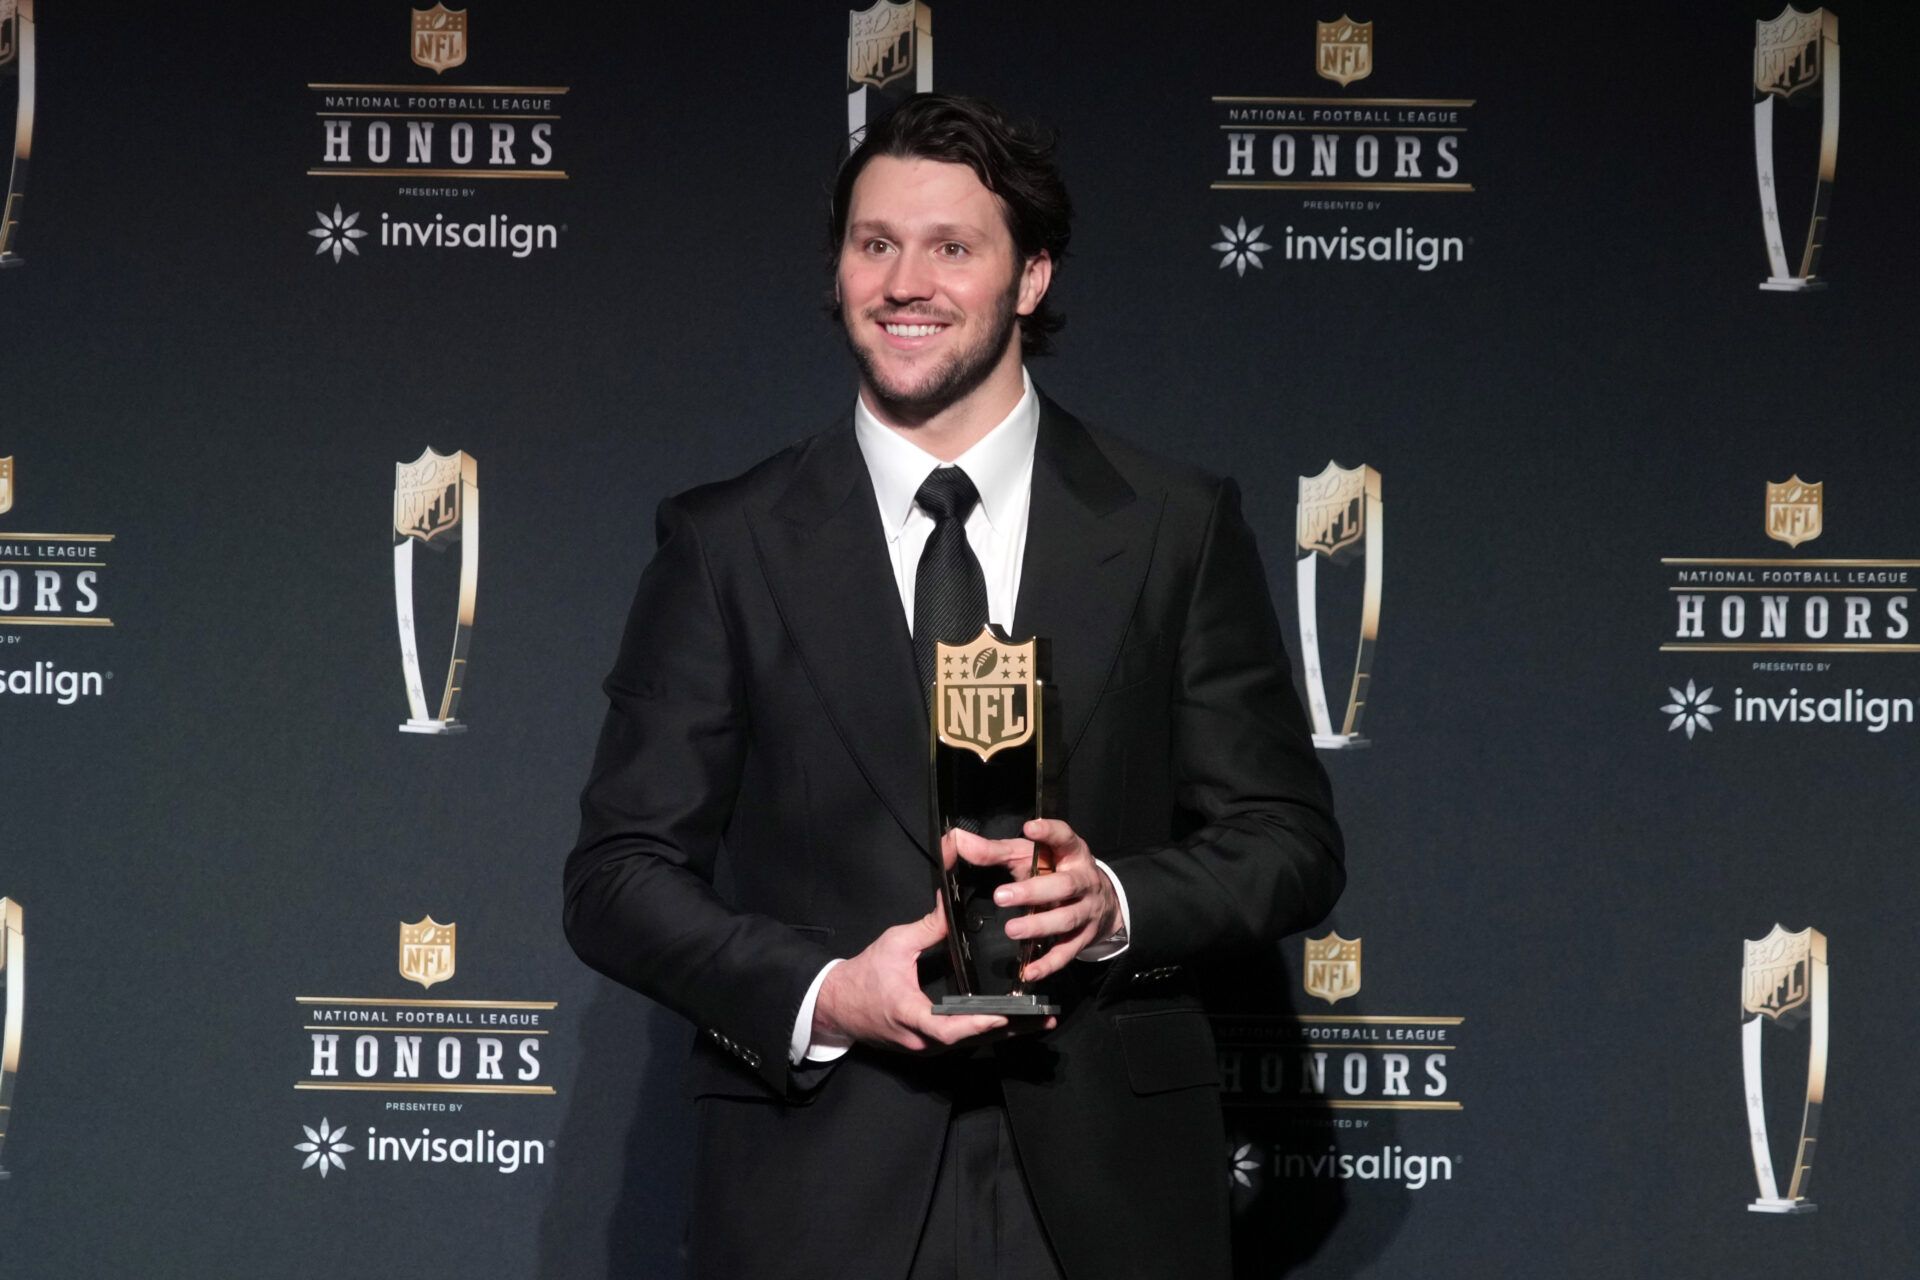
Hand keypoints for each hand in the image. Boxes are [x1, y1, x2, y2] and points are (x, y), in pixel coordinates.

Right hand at [813, 896, 1052, 1052]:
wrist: (837, 1005)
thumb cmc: (865, 974)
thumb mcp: (895, 944)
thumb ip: (928, 928)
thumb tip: (953, 904)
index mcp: (910, 1013)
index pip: (948, 1028)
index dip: (976, 1023)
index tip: (1002, 1015)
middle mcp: (920, 1039)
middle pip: (970, 1040)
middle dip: (1008, 1030)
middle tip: (1042, 1017)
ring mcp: (924, 1047)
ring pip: (969, 1045)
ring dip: (1004, 1033)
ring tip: (1038, 1020)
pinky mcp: (926, 1047)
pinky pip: (961, 1043)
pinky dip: (987, 1032)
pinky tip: (1011, 1023)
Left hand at [950, 819, 1119, 983]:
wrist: (1101, 901)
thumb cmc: (1055, 872)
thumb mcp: (1029, 856)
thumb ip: (995, 851)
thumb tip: (959, 842)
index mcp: (1071, 853)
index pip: (1064, 837)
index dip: (1049, 832)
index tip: (1030, 828)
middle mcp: (1084, 880)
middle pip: (1064, 885)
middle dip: (1034, 891)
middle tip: (1001, 896)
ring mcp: (1087, 911)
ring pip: (1066, 918)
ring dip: (1039, 925)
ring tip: (1012, 929)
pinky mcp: (1084, 937)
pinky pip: (1067, 952)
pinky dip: (1048, 963)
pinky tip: (1029, 970)